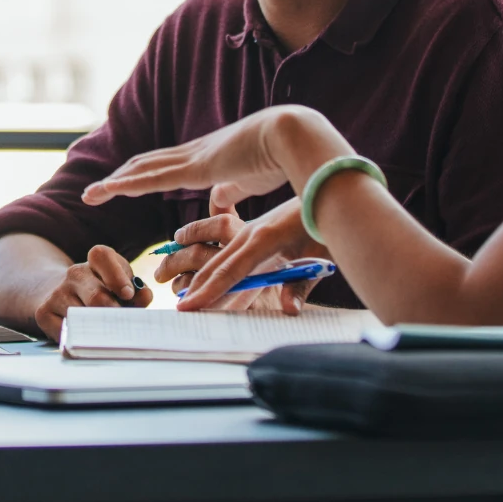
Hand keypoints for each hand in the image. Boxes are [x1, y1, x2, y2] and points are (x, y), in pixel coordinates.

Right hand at [34, 245, 148, 342]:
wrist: (57, 293)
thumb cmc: (100, 291)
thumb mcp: (119, 284)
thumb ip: (136, 290)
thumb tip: (145, 296)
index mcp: (95, 261)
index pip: (102, 257)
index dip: (117, 276)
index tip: (128, 294)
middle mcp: (74, 273)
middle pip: (96, 296)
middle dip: (113, 314)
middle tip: (122, 326)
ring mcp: (57, 293)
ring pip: (82, 318)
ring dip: (98, 330)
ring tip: (107, 335)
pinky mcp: (44, 313)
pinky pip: (66, 333)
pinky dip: (80, 339)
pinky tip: (87, 338)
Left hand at [82, 105, 348, 209]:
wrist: (294, 136)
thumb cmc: (281, 158)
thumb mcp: (250, 180)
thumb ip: (232, 190)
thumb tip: (217, 201)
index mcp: (208, 157)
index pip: (167, 165)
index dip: (143, 175)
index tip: (123, 185)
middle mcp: (194, 153)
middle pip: (146, 164)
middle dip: (121, 177)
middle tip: (96, 191)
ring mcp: (192, 158)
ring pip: (142, 170)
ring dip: (114, 182)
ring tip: (90, 194)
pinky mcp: (195, 168)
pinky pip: (152, 178)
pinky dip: (127, 184)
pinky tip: (108, 190)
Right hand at [162, 197, 323, 314]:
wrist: (329, 190)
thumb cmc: (326, 226)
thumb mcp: (319, 257)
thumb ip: (301, 286)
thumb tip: (289, 311)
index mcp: (265, 239)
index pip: (230, 271)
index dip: (208, 291)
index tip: (187, 307)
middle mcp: (251, 232)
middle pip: (216, 263)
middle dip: (195, 286)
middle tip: (176, 307)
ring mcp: (251, 228)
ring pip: (218, 253)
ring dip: (196, 270)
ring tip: (172, 283)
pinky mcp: (255, 228)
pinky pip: (227, 246)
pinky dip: (210, 258)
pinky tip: (199, 264)